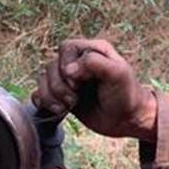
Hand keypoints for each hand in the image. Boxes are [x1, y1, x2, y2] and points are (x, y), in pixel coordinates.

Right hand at [33, 38, 157, 139]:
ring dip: (51, 95)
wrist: (128, 120)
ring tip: (67, 107)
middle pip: (51, 66)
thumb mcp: (118, 74)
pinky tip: (58, 110)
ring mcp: (69, 80)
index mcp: (91, 50)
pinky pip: (40, 94)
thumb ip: (95, 63)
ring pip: (44, 80)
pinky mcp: (62, 96)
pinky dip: (44, 102)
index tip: (78, 83)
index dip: (67, 65)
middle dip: (59, 85)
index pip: (66, 48)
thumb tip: (67, 70)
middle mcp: (78, 63)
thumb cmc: (127, 95)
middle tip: (74, 100)